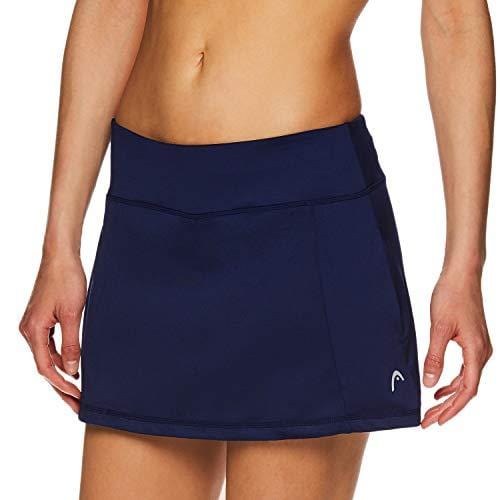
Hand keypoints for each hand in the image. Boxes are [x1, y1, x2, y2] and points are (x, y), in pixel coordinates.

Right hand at [19, 254, 86, 412]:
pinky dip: (61, 357)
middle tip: (77, 404)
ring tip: (78, 390)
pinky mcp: (42, 319)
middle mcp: (29, 331)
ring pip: (47, 357)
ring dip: (62, 373)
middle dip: (61, 386)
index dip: (62, 385)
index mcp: (33, 331)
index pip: (46, 368)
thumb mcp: (73, 314)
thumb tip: (72, 370)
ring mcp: (34, 325)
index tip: (78, 398)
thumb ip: (72, 344)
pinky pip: (49, 345)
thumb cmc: (67, 280)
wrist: (61, 257)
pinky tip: (73, 366)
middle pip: (44, 366)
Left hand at [421, 269, 492, 427]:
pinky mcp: (473, 342)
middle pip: (467, 390)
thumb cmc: (451, 297)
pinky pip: (465, 369)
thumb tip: (430, 384)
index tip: (436, 420)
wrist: (461, 276)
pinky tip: (440, 386)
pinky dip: (453, 381)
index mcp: (476, 352)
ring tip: (432, 407)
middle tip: (428, 419)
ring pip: (466, 381)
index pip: (467, 390)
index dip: (451, 409)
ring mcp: (479, 348)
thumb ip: (434, 358)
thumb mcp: (438, 329)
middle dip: (448, 407)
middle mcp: (482, 353)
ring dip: (450, 396)